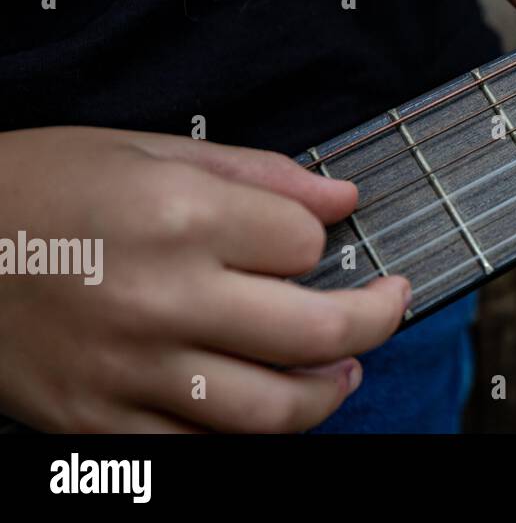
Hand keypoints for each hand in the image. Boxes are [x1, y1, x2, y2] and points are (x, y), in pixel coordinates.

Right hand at [0, 128, 407, 431]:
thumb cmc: (38, 187)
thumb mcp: (147, 151)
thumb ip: (259, 174)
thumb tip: (343, 199)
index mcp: (180, 219)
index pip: (307, 245)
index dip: (321, 238)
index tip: (311, 237)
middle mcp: (163, 301)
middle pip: (316, 332)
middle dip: (376, 319)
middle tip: (390, 306)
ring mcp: (129, 373)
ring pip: (272, 411)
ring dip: (329, 393)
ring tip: (344, 372)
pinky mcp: (95, 425)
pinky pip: (200, 451)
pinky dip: (245, 435)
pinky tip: (261, 405)